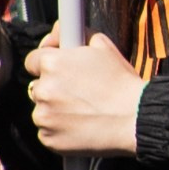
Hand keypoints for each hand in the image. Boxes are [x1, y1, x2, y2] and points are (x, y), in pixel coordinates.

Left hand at [25, 22, 145, 155]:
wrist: (135, 118)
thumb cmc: (121, 82)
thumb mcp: (103, 46)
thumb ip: (75, 33)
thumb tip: (56, 30)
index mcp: (51, 63)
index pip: (33, 61)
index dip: (48, 65)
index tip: (62, 72)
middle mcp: (42, 89)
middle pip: (37, 86)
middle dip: (53, 88)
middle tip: (79, 93)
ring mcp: (43, 116)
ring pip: (42, 110)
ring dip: (55, 110)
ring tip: (83, 112)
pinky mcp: (48, 139)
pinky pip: (47, 132)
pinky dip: (59, 130)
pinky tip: (81, 126)